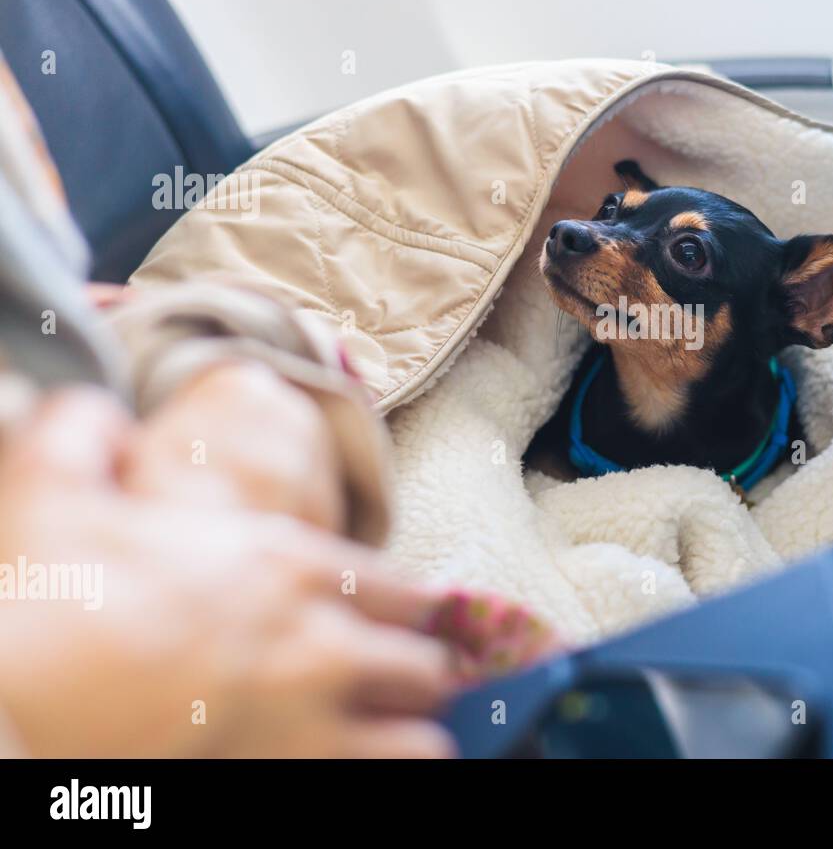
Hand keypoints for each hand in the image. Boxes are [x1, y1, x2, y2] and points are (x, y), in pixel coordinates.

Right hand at [0, 389, 454, 756]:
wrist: (6, 715)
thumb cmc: (39, 606)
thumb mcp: (48, 490)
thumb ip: (83, 432)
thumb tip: (103, 414)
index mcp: (287, 568)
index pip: (404, 588)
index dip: (407, 606)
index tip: (395, 620)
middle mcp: (319, 647)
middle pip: (422, 668)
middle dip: (411, 674)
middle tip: (386, 682)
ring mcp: (307, 729)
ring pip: (418, 742)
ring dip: (405, 736)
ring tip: (379, 737)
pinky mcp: (280, 786)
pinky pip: (378, 787)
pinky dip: (374, 777)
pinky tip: (345, 769)